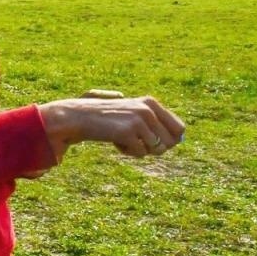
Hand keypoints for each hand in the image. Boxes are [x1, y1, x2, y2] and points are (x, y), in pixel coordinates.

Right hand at [37, 94, 184, 161]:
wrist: (77, 117)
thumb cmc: (104, 118)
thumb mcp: (130, 113)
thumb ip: (154, 121)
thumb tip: (179, 139)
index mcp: (150, 103)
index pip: (179, 129)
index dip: (169, 141)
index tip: (153, 142)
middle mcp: (148, 109)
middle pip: (170, 142)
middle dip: (155, 148)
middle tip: (136, 142)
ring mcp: (138, 120)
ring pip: (156, 149)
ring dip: (140, 150)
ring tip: (123, 139)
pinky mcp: (128, 132)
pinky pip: (140, 153)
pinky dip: (128, 152)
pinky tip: (115, 141)